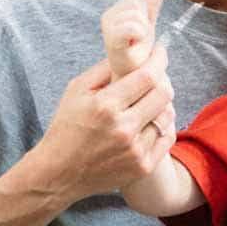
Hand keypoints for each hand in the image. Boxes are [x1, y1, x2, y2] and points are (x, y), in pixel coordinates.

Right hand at [33, 44, 177, 201]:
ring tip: (151, 100)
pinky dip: (163, 126)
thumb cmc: (66, 128)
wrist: (59, 173)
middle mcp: (123, 128)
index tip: (160, 52)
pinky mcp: (142, 166)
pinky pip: (167, 138)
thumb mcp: (76, 91)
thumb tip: (131, 54)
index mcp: (105, 106)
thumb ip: (104, 69)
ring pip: (167, 116)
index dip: (158, 60)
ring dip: (163, 104)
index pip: (147, 77)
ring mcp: (135, 150)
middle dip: (163, 80)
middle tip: (156, 76)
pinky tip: (152, 120)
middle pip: (163, 95)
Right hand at [101, 0, 162, 78]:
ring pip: (137, 14)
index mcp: (113, 16)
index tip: (140, 31)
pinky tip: (137, 47)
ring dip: (144, 31)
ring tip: (137, 47)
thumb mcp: (146, 29)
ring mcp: (108, 32)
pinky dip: (140, 35)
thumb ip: (150, 10)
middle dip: (144, 21)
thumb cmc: (139, 55)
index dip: (145, 13)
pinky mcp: (113, 46)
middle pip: (136, 3)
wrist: (134, 80)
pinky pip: (132, 27)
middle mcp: (107, 21)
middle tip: (139, 41)